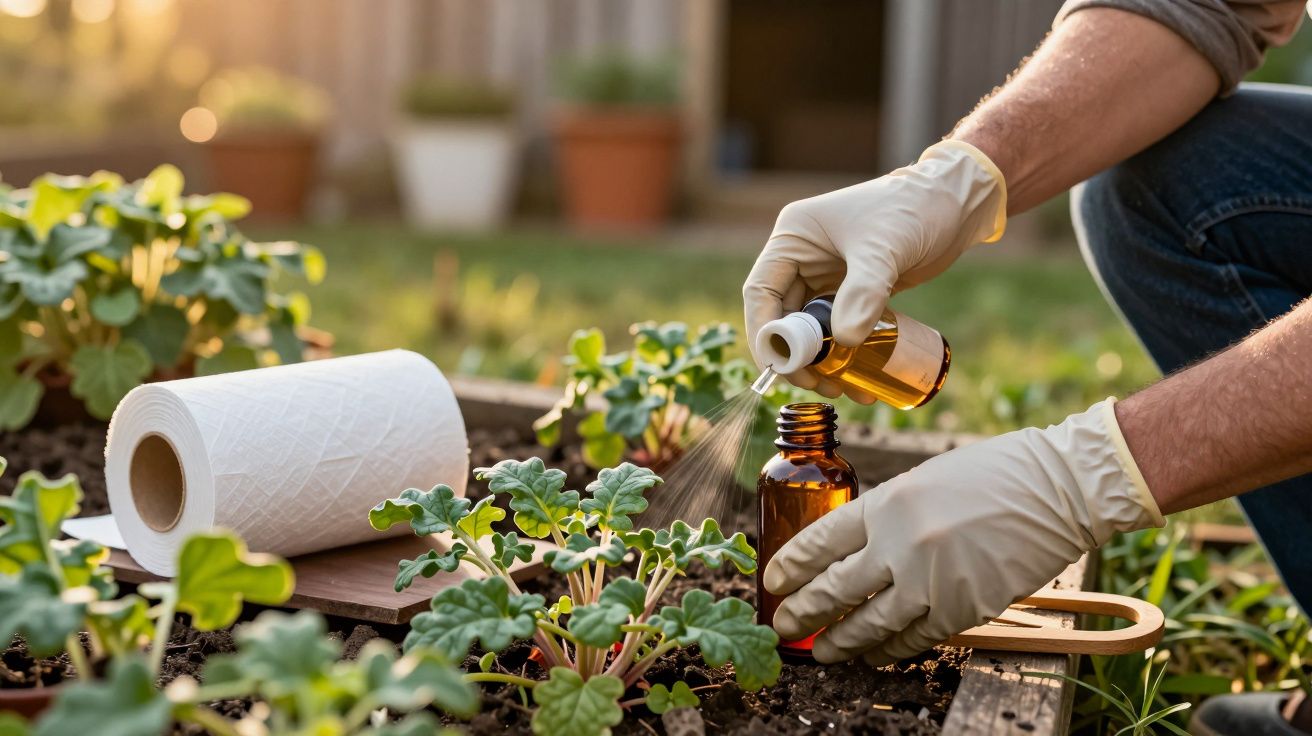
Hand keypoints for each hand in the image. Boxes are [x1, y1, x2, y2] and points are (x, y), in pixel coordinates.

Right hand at [742, 140, 1005, 399]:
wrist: (955, 203)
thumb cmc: (915, 209)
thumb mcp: (885, 248)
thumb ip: (863, 291)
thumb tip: (844, 341)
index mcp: (794, 237)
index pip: (761, 292)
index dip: (766, 333)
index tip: (784, 368)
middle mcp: (802, 257)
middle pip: (783, 317)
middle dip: (798, 356)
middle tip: (820, 385)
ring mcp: (825, 275)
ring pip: (810, 329)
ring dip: (822, 362)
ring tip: (843, 389)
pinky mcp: (851, 290)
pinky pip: (838, 329)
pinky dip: (844, 355)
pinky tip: (860, 377)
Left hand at [762, 399, 1163, 664]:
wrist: (1059, 489)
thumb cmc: (993, 474)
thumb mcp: (923, 479)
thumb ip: (886, 513)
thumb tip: (853, 548)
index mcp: (887, 503)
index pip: (821, 541)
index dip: (791, 565)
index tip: (775, 579)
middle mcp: (901, 544)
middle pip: (834, 588)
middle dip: (802, 611)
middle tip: (782, 625)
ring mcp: (931, 580)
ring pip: (868, 624)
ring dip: (838, 641)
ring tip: (819, 651)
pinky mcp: (963, 609)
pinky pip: (913, 638)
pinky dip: (888, 649)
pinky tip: (871, 654)